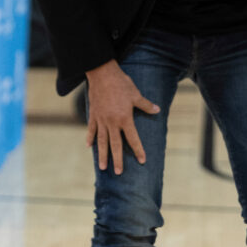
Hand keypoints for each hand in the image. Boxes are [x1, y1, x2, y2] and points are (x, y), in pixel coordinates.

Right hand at [85, 60, 159, 174]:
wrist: (102, 74)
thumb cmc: (121, 84)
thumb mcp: (136, 94)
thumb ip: (146, 105)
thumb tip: (157, 110)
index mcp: (124, 119)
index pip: (133, 138)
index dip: (138, 150)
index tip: (142, 160)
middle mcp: (112, 122)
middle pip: (115, 145)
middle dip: (117, 159)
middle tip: (118, 172)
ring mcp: (101, 120)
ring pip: (101, 141)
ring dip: (102, 154)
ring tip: (102, 167)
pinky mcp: (93, 115)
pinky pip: (91, 129)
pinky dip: (90, 138)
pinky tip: (89, 146)